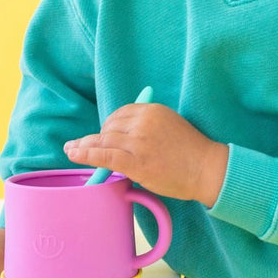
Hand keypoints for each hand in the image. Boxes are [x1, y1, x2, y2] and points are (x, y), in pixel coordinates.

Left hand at [64, 103, 227, 206]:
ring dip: (85, 146)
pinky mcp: (136, 161)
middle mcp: (143, 121)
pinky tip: (75, 155)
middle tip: (84, 146)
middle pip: (109, 127)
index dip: (108, 125)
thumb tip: (123, 134)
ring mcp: (139, 141)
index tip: (102, 133)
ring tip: (71, 150)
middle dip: (96, 137)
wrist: (206, 168)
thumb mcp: (170, 125)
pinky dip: (86, 154)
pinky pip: (104, 155)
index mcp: (152, 110)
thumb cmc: (190, 151)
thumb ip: (148, 125)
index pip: (120, 114)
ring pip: (104, 141)